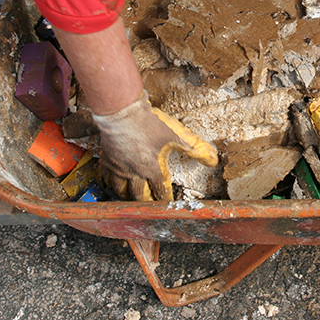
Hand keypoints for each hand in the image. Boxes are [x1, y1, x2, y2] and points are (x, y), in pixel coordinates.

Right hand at [92, 91, 217, 200]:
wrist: (122, 113)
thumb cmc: (149, 124)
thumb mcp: (176, 135)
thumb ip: (195, 148)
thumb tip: (213, 159)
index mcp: (153, 169)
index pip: (160, 189)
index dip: (164, 197)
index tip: (166, 203)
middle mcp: (135, 173)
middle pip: (139, 195)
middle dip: (144, 202)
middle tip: (147, 206)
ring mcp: (119, 168)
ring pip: (121, 190)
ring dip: (126, 196)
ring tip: (130, 199)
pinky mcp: (107, 160)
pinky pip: (106, 178)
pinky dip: (110, 184)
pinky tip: (112, 184)